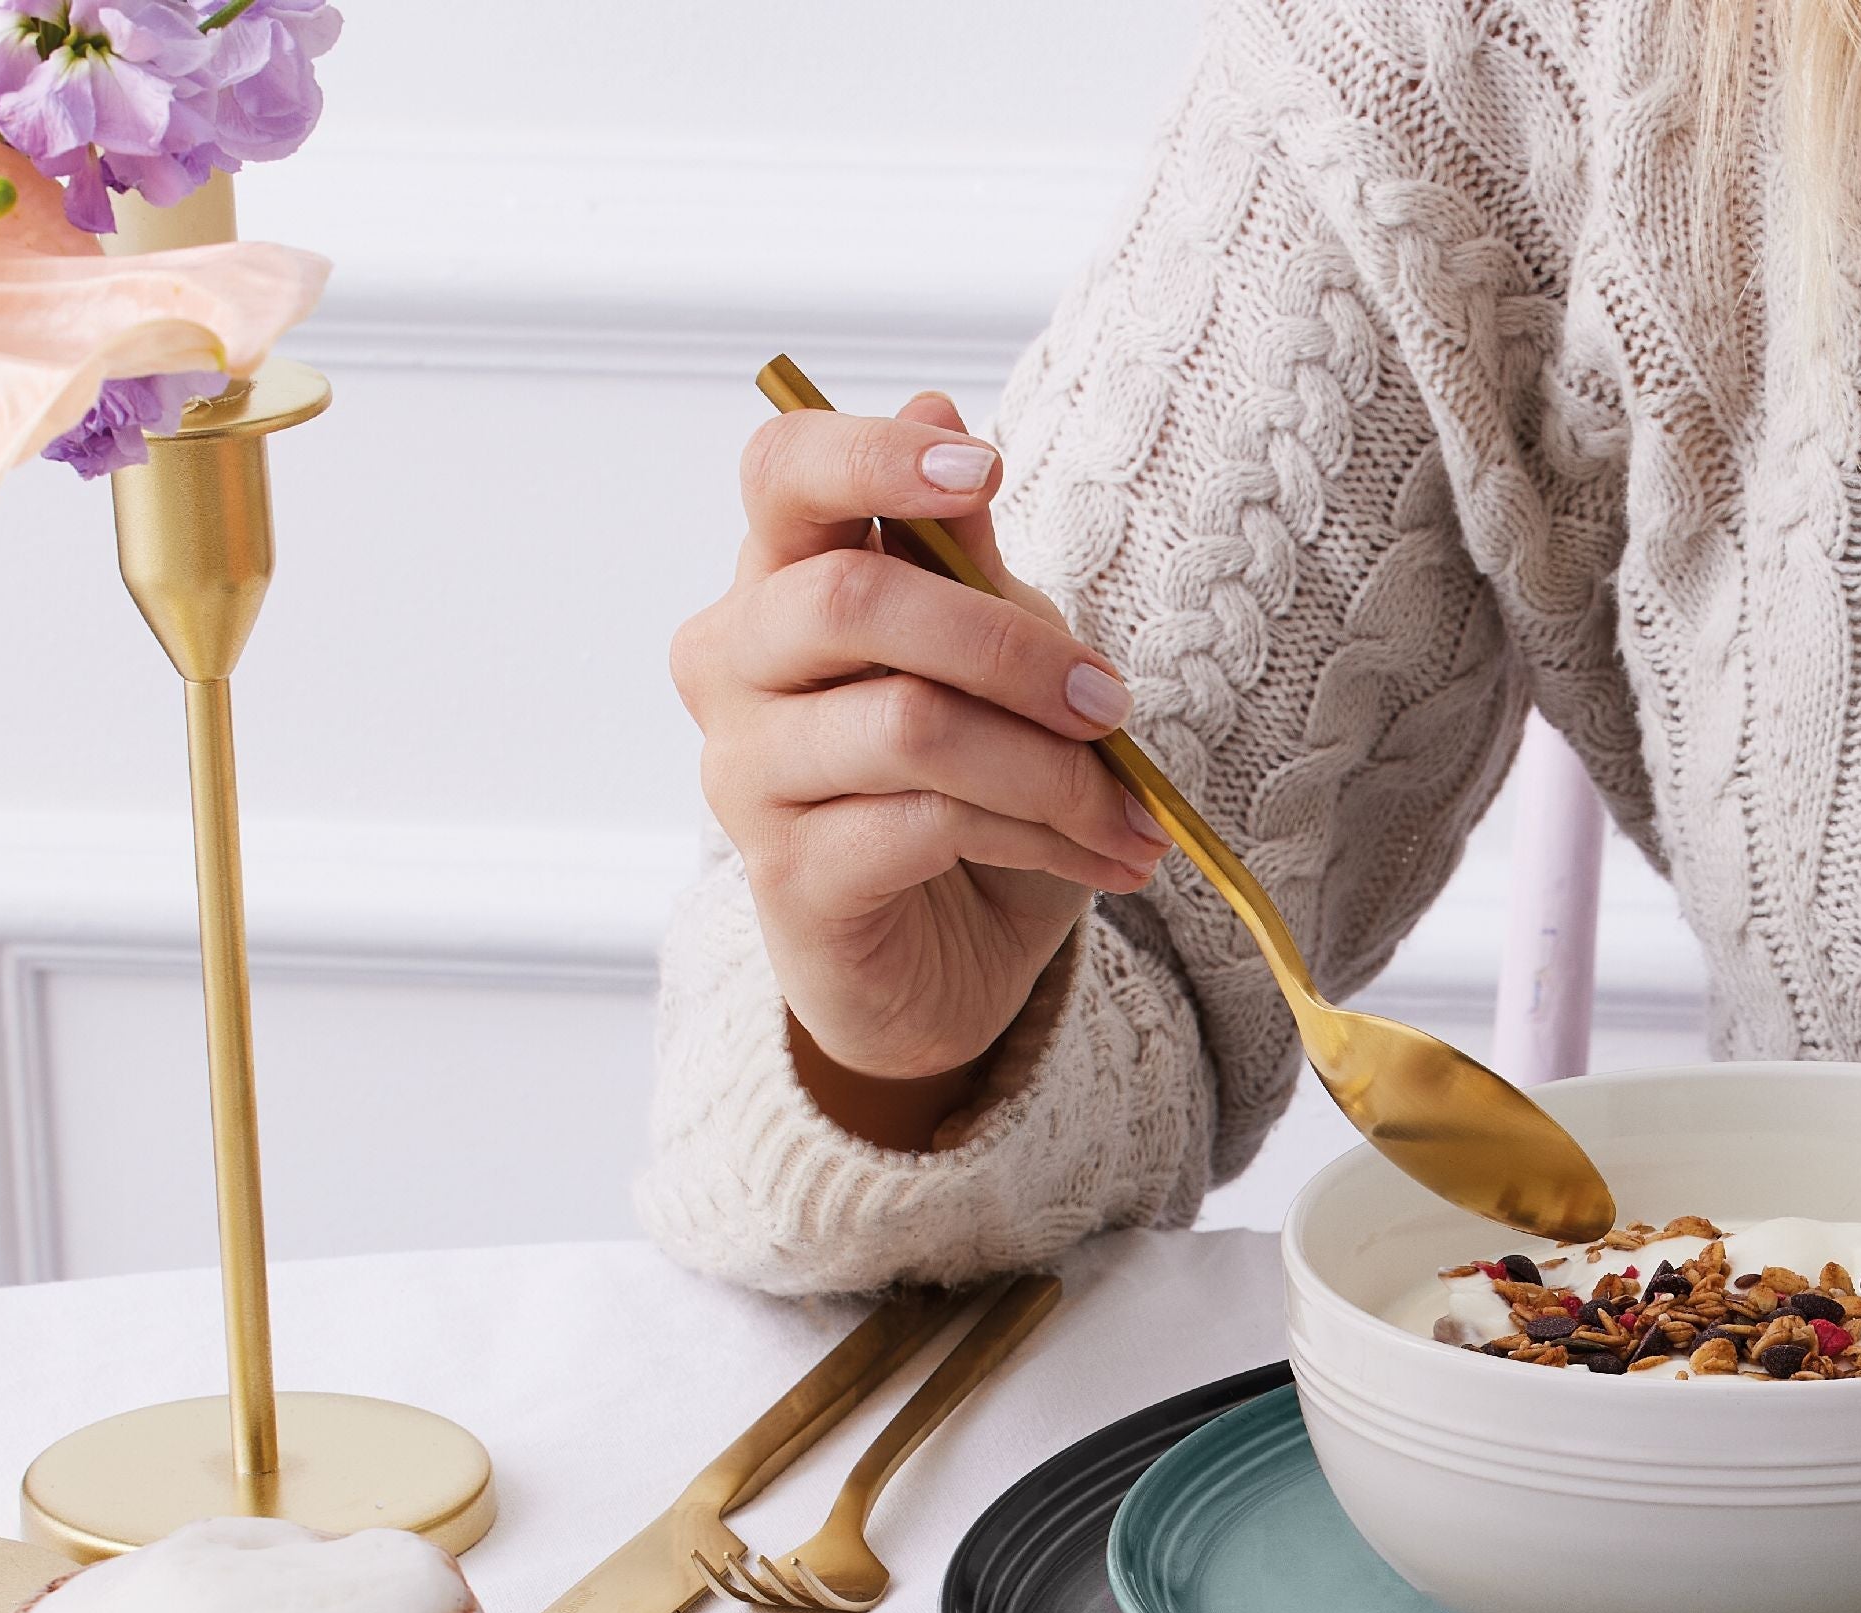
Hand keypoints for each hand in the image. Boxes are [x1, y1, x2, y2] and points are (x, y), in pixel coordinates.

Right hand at [670, 391, 1170, 1137]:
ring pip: (910, 725)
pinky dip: (1039, 838)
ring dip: (1049, 768)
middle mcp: (733, 663)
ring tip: (1127, 811)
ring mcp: (744, 772)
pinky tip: (1097, 859)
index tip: (981, 467)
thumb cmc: (961, 786)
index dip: (873, 454)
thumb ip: (963, 555)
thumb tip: (940, 405)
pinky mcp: (786, 875)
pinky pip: (925, 825)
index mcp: (777, 580)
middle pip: (854, 600)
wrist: (939, 960)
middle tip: (1115, 706)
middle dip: (1014, 648)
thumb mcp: (989, 659)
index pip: (780, 471)